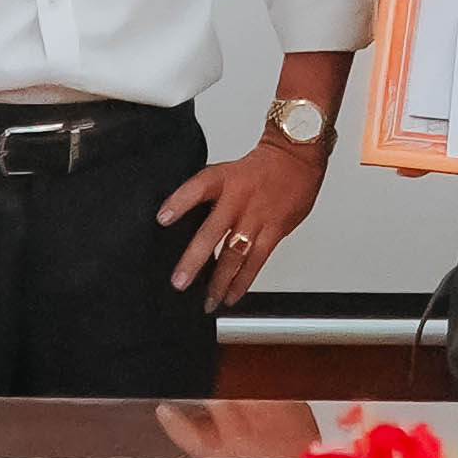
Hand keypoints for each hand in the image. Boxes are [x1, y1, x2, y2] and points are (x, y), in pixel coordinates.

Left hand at [160, 131, 330, 311]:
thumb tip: (184, 223)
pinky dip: (243, 281)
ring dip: (220, 280)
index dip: (178, 203)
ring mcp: (257, 216)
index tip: (162, 219)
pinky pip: (257, 261)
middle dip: (195, 259)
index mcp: (222, 180)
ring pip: (236, 253)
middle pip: (213, 231)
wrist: (296, 157)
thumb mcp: (227, 172)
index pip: (196, 189)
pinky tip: (231, 295)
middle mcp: (238, 199)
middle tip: (180, 281)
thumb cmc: (259, 168)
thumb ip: (209, 197)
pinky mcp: (275, 230)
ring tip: (208, 299)